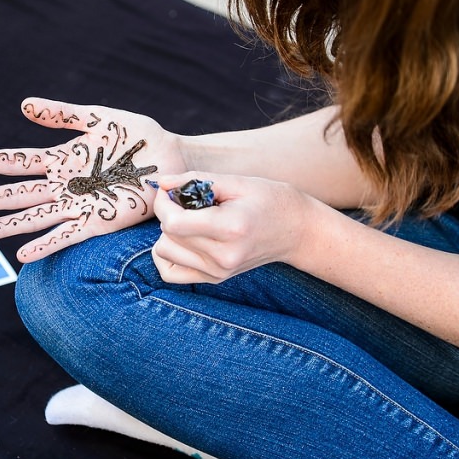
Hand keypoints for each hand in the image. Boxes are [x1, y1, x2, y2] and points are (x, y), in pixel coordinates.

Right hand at [0, 97, 186, 261]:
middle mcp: (63, 185)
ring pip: (32, 217)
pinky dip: (45, 245)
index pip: (15, 162)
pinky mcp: (99, 222)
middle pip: (15, 194)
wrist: (173, 159)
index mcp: (60, 159)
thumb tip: (25, 105)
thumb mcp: (99, 118)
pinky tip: (21, 255)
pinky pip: (67, 236)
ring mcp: (78, 205)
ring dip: (3, 226)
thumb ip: (63, 114)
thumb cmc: (138, 137)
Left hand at [151, 172, 306, 283]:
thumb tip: (160, 182)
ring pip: (164, 253)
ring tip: (190, 220)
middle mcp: (223, 256)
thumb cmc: (270, 201)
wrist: (297, 231)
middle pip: (167, 236)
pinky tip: (183, 240)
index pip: (173, 223)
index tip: (170, 191)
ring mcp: (218, 272)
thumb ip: (195, 180)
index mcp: (230, 229)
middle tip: (185, 201)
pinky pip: (170, 273)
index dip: (163, 203)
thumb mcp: (237, 182)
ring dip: (168, 233)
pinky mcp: (214, 279)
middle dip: (167, 213)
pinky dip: (168, 255)